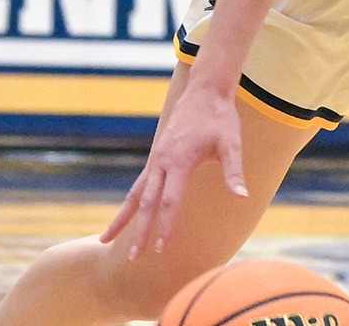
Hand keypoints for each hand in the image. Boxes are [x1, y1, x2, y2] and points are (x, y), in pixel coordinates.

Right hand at [100, 79, 247, 257]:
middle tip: (132, 258)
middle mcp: (161, 162)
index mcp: (177, 161)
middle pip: (146, 203)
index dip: (165, 226)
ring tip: (106, 240)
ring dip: (123, 218)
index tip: (162, 248)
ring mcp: (156, 159)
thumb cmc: (220, 118)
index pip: (169, 202)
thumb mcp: (231, 143)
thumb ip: (233, 172)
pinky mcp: (157, 157)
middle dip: (139, 231)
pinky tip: (129, 215)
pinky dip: (132, 202)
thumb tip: (242, 198)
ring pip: (135, 194)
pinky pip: (140, 184)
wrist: (205, 91)